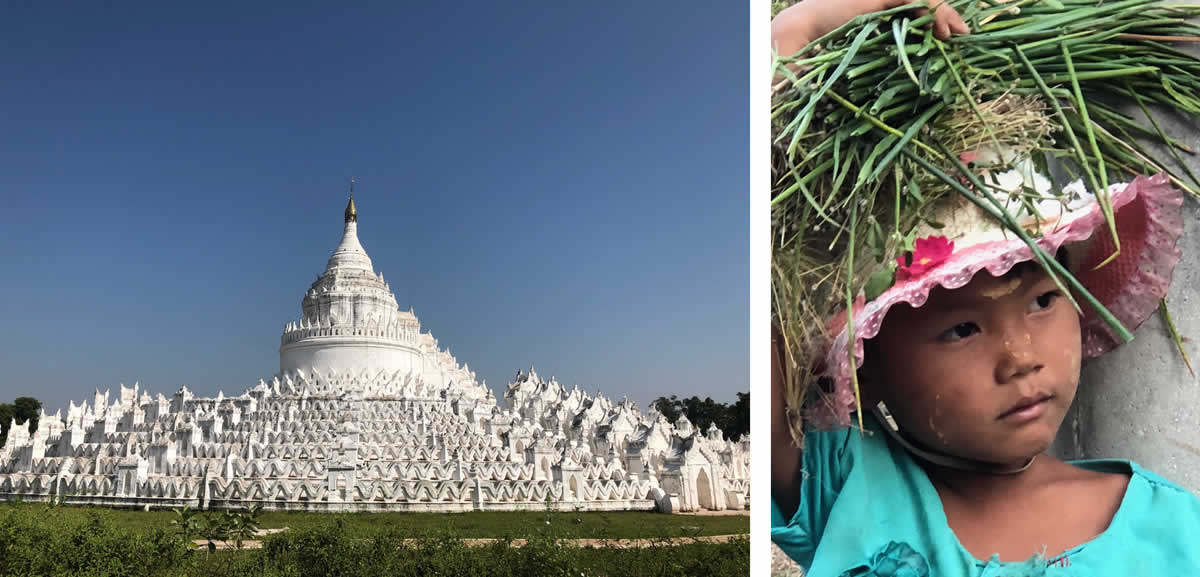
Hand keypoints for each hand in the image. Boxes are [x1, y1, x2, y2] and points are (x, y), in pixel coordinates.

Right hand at [772, 0, 968, 58]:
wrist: (803, 28)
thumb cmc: (822, 44)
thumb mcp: (859, 50)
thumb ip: (878, 53)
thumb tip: (894, 75)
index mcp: (880, 7)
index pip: (916, 7)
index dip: (935, 18)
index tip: (949, 37)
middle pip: (924, 1)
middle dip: (946, 16)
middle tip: (962, 34)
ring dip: (945, 14)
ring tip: (957, 33)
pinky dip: (935, 12)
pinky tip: (943, 32)